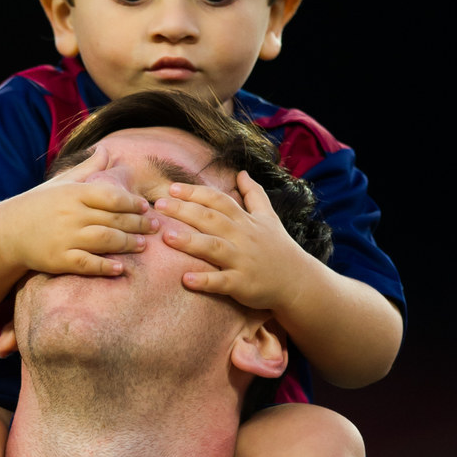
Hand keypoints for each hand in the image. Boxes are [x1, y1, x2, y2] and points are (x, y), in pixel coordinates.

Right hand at [3, 144, 156, 276]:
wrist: (7, 232)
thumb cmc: (39, 205)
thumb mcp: (62, 183)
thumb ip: (88, 168)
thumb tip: (107, 150)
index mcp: (74, 193)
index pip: (112, 196)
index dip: (133, 202)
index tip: (147, 207)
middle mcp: (72, 214)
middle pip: (114, 218)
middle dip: (138, 224)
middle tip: (156, 228)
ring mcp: (66, 238)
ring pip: (105, 240)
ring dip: (128, 243)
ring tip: (143, 245)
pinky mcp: (60, 259)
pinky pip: (88, 264)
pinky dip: (106, 266)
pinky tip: (121, 268)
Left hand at [154, 172, 304, 311]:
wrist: (298, 280)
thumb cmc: (278, 248)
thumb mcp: (269, 217)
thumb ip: (254, 194)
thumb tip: (242, 173)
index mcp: (244, 220)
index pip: (217, 200)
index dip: (195, 192)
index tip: (171, 188)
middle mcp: (242, 236)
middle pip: (210, 218)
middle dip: (184, 210)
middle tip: (158, 205)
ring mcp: (242, 260)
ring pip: (213, 247)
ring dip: (190, 241)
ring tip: (167, 237)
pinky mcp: (242, 284)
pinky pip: (221, 282)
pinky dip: (205, 281)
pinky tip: (186, 279)